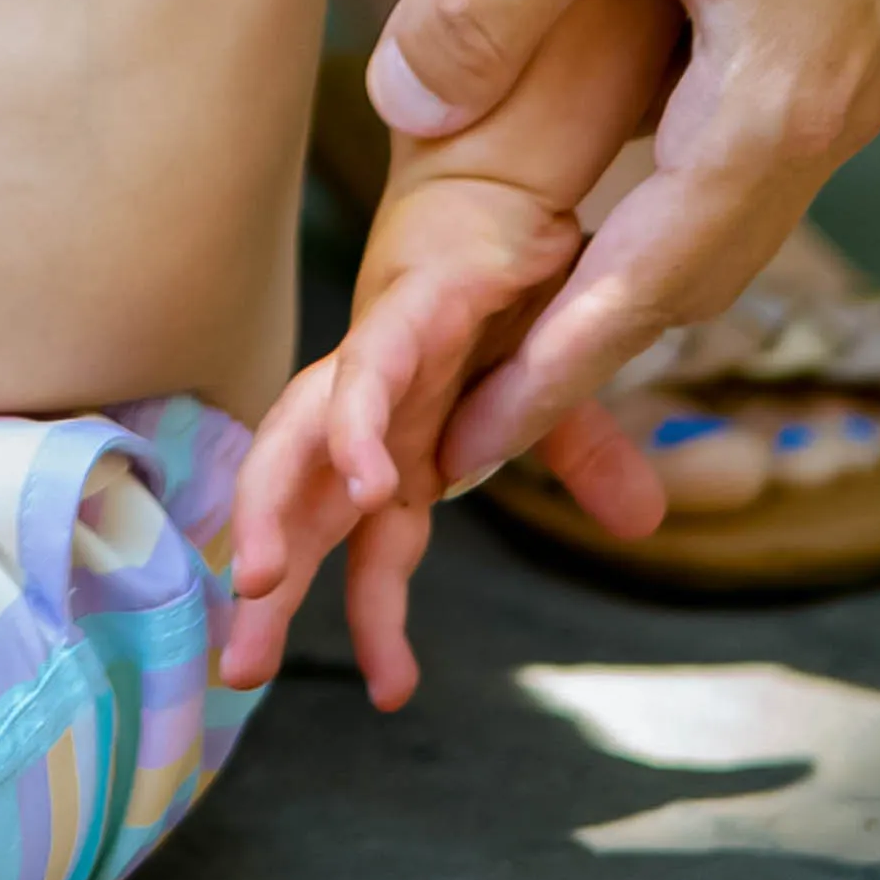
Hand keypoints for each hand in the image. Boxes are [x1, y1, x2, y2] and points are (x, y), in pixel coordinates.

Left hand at [222, 178, 662, 706]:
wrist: (521, 185)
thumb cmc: (518, 285)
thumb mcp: (559, 393)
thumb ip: (583, 458)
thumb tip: (641, 524)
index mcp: (410, 442)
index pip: (376, 547)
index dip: (374, 617)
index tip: (390, 694)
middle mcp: (375, 411)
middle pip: (304, 510)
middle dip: (272, 587)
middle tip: (238, 669)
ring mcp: (377, 362)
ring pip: (300, 444)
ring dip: (276, 511)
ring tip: (261, 580)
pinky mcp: (402, 312)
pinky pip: (366, 377)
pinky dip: (354, 430)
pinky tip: (362, 485)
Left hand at [368, 0, 879, 488]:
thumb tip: (402, 107)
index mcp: (771, 99)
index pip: (641, 284)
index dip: (546, 374)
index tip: (464, 453)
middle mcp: (818, 105)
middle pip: (682, 274)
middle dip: (574, 355)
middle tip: (465, 430)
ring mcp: (829, 58)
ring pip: (700, 204)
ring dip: (598, 259)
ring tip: (492, 315)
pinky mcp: (819, 7)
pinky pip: (718, 129)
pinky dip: (630, 163)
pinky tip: (540, 131)